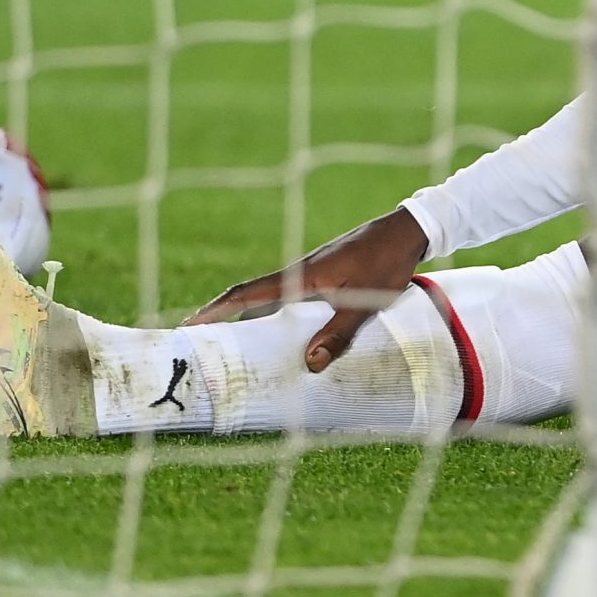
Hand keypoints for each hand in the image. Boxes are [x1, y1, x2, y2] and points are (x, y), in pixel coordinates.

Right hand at [184, 207, 431, 372]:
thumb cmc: (386, 265)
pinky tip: (279, 328)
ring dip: (248, 315)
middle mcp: (298, 273)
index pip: (247, 293)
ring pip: (269, 297)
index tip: (190, 324)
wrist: (406, 231)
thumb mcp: (365, 305)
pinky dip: (273, 311)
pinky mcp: (323, 274)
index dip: (216, 310)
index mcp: (300, 276)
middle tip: (199, 339)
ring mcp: (310, 272)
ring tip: (232, 340)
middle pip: (250, 296)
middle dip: (223, 316)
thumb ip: (338, 335)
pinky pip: (288, 296)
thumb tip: (308, 365)